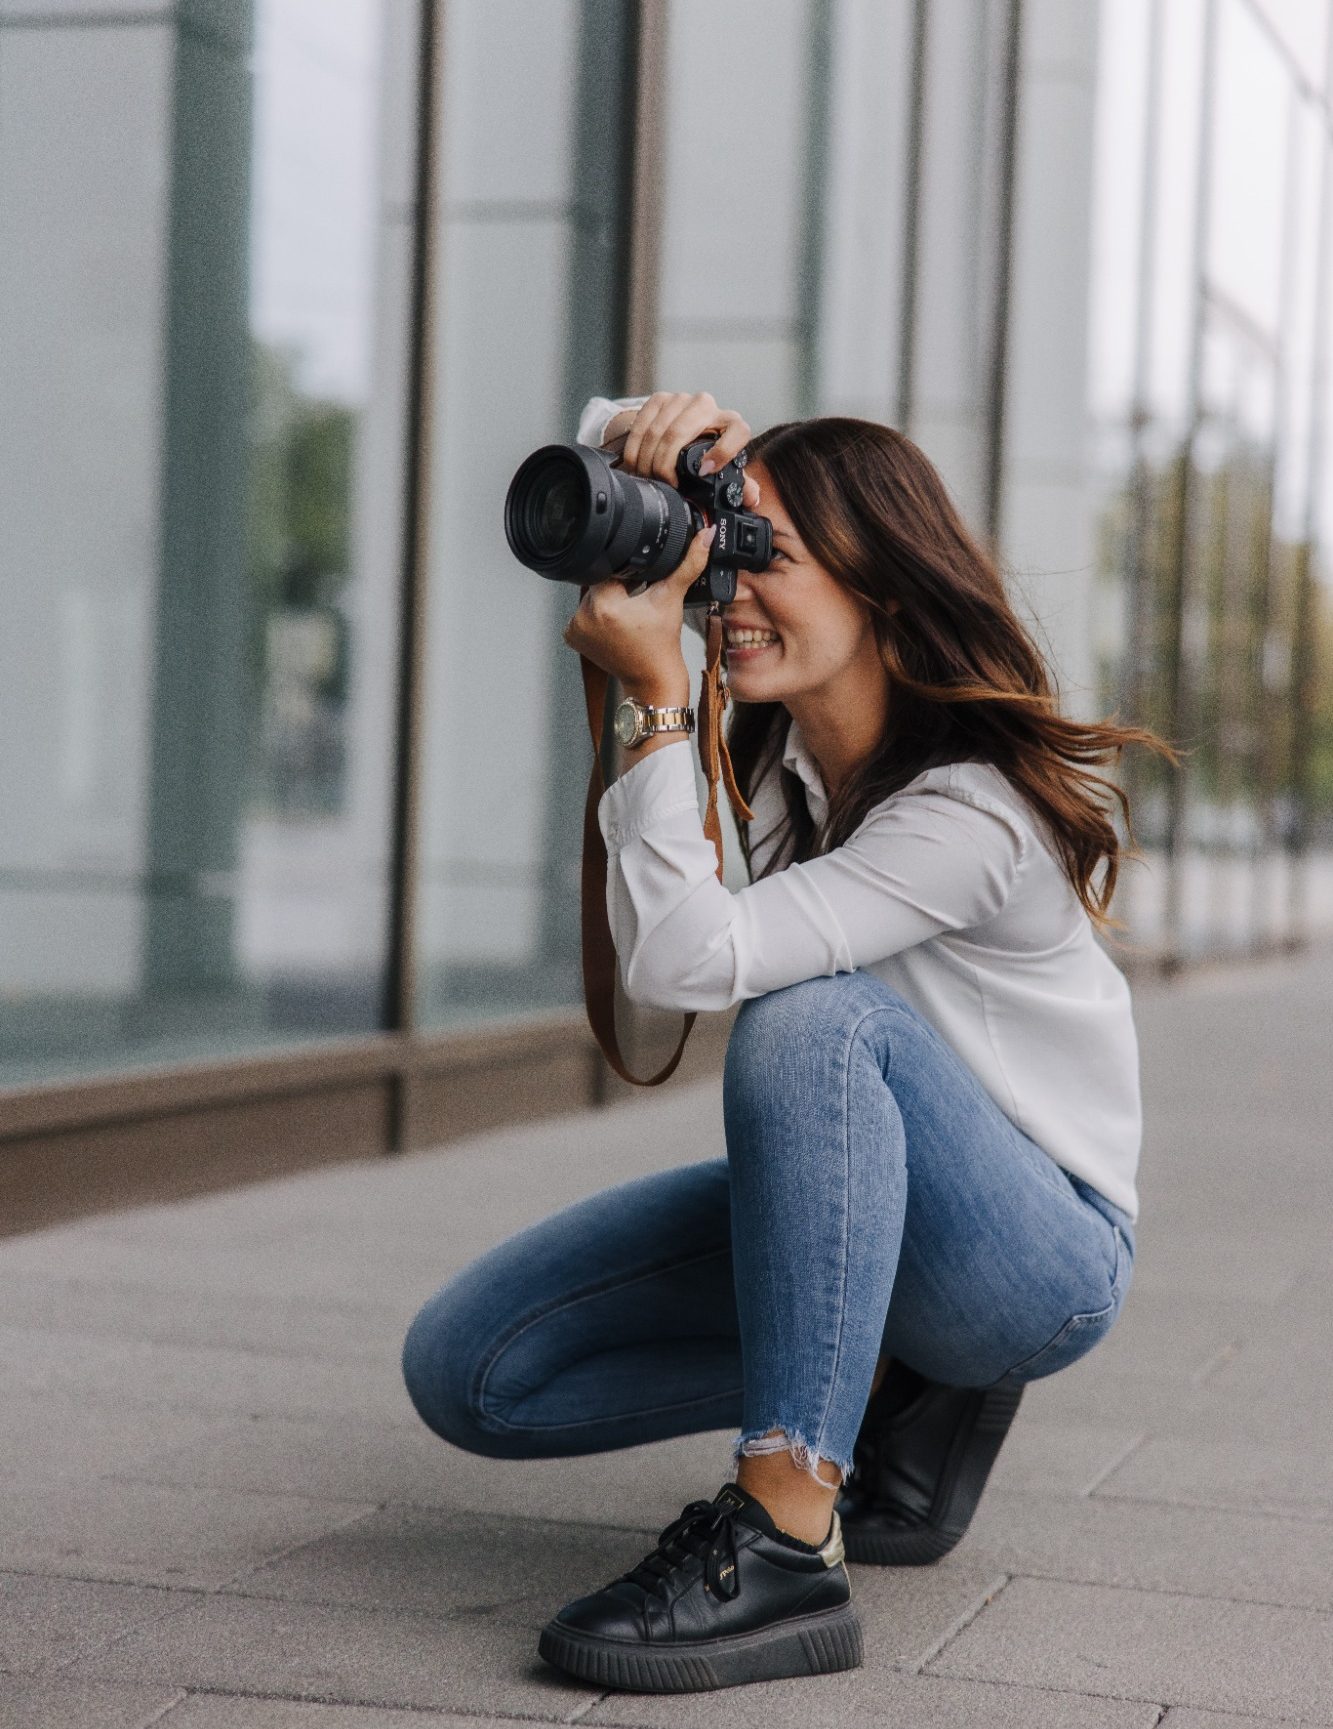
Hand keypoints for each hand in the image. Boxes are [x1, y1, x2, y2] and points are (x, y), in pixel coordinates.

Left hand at [562, 522, 717, 703]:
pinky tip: (616, 624)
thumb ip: (688, 564)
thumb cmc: (661, 647)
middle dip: (619, 586)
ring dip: (608, 598)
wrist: (653, 680)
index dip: (630, 571)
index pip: (612, 568)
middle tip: (638, 603)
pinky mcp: (573, 637)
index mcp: (603, 604)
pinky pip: (584, 612)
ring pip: (593, 595)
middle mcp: (583, 616)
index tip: (643, 585)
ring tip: (628, 614)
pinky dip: (598, 614)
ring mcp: (575, 628)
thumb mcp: (673, 599)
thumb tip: (705, 536)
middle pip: (601, 581)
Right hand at [612, 391, 761, 510]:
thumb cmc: (708, 454)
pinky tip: (636, 464)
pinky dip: (635, 449)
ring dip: (647, 460)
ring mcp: (681, 400)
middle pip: (678, 433)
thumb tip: (750, 498)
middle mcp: (707, 406)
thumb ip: (740, 486)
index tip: (704, 472)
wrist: (686, 430)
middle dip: (664, 465)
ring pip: (657, 431)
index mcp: (731, 423)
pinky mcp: (660, 399)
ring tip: (647, 478)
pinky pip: (641, 424)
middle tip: (663, 484)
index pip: (736, 432)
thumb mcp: (725, 470)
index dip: (721, 452)